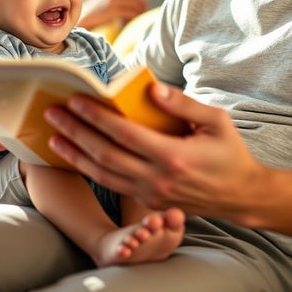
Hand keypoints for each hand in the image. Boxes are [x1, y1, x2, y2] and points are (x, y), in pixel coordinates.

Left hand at [44, 84, 267, 224]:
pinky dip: (89, 170)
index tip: (75, 100)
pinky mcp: (148, 203)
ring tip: (53, 137)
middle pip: (104, 154)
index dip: (96, 117)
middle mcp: (157, 179)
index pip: (124, 134)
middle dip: (75, 133)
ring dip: (75, 155)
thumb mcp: (216, 121)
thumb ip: (184, 104)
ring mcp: (150, 195)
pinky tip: (76, 157)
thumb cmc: (229, 153)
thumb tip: (151, 88)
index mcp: (173, 157)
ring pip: (102, 175)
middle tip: (52, 114)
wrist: (240, 196)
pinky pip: (112, 185)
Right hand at [79, 0, 147, 29]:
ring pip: (133, 4)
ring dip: (138, 12)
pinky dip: (132, 17)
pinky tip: (130, 22)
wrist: (81, 18)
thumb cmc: (95, 12)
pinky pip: (129, 12)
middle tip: (143, 13)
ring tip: (137, 19)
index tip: (142, 4)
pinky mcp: (111, 9)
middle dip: (141, 4)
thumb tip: (137, 3)